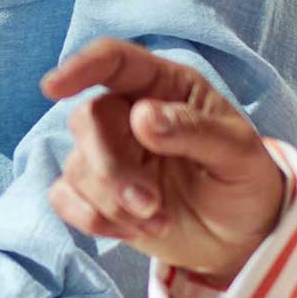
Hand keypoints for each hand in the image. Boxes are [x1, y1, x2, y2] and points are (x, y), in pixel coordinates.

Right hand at [39, 41, 284, 281]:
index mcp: (165, 87)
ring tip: (157, 221)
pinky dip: (91, 218)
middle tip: (150, 205)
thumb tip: (141, 116)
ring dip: (112, 203)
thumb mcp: (238, 154)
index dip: (82, 66)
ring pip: (76, 165)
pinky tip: (129, 231)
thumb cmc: (243, 180)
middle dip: (112, 169)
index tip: (53, 87)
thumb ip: (195, 131)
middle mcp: (129, 114)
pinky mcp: (96, 195)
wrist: (240, 235)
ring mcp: (109, 155)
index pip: (115, 61)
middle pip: (89, 121)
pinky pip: (64, 197)